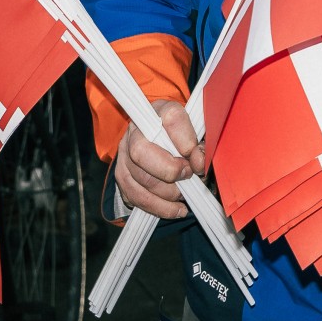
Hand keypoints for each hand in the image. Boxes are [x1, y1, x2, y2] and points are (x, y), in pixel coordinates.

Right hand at [113, 99, 205, 218]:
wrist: (159, 141)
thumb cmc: (181, 137)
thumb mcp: (195, 133)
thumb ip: (200, 145)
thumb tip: (198, 162)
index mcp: (159, 111)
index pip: (170, 117)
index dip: (186, 139)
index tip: (198, 157)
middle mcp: (136, 131)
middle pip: (141, 151)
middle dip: (169, 170)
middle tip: (188, 175)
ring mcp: (124, 154)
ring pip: (141, 178)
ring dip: (169, 192)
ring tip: (185, 193)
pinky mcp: (121, 176)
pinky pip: (137, 197)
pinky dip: (161, 207)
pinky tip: (177, 209)